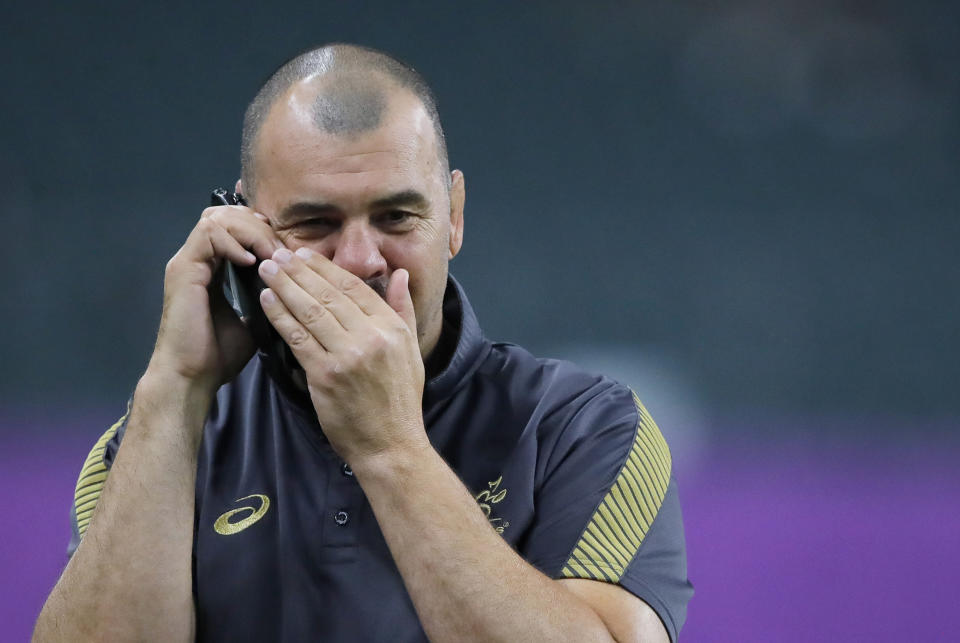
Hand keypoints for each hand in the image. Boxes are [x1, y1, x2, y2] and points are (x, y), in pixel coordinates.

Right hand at [149, 204, 281, 393]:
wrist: (192, 376)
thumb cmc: (218, 354)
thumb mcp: (253, 319)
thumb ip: (265, 298)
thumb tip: (292, 288)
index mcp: (211, 267)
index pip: (234, 226)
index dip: (262, 230)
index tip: (286, 251)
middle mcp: (197, 259)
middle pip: (226, 214)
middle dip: (258, 226)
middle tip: (279, 251)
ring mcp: (188, 262)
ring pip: (218, 218)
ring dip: (250, 232)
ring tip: (268, 256)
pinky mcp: (183, 269)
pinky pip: (208, 234)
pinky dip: (234, 242)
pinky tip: (250, 263)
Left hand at [256, 246, 428, 462]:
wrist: (390, 446)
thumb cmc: (399, 401)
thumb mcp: (410, 351)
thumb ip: (403, 309)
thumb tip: (399, 274)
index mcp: (392, 328)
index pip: (354, 287)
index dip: (325, 267)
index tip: (304, 254)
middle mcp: (371, 338)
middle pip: (328, 294)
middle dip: (298, 271)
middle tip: (277, 253)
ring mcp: (348, 356)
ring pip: (310, 312)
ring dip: (284, 287)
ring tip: (266, 269)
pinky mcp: (326, 376)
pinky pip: (298, 338)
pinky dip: (280, 317)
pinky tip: (267, 301)